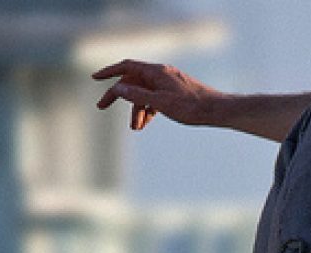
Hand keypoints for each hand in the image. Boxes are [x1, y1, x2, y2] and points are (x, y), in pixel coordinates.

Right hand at [92, 60, 220, 130]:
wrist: (215, 110)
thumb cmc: (191, 106)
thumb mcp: (161, 103)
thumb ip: (138, 95)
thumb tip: (118, 89)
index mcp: (156, 72)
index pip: (127, 67)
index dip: (109, 72)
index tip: (95, 79)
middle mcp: (160, 74)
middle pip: (132, 82)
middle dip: (119, 96)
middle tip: (102, 107)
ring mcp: (167, 84)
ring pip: (143, 94)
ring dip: (135, 109)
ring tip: (135, 128)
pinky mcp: (174, 94)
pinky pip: (154, 100)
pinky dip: (147, 111)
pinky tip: (145, 123)